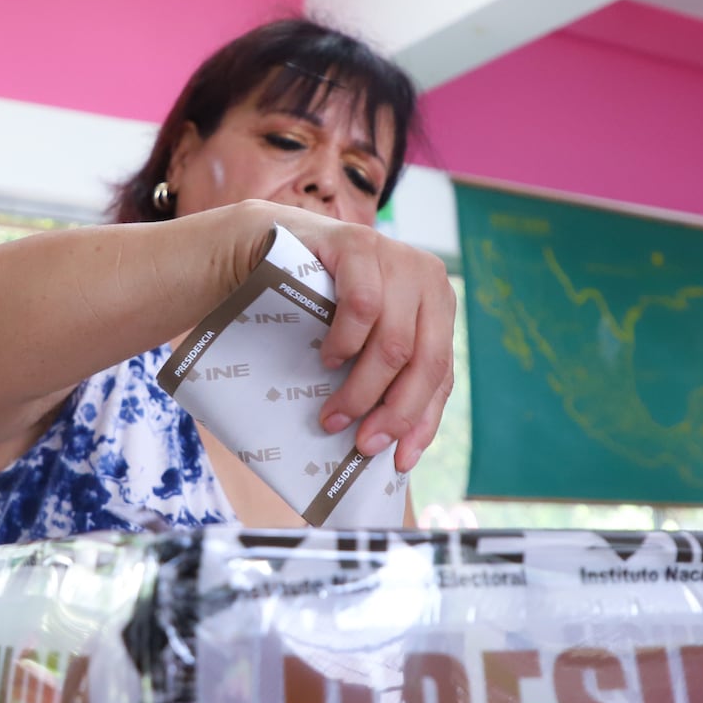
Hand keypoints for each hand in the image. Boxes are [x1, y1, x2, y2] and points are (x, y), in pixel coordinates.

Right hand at [227, 201, 455, 472]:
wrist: (261, 249)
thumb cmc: (314, 304)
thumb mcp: (361, 343)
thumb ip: (385, 377)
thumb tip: (394, 446)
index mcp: (436, 304)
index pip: (440, 373)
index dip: (422, 420)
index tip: (400, 460)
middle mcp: (427, 277)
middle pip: (426, 362)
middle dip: (394, 412)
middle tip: (363, 443)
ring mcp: (396, 256)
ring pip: (395, 344)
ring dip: (363, 389)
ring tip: (335, 414)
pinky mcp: (359, 243)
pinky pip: (363, 307)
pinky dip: (347, 343)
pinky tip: (329, 359)